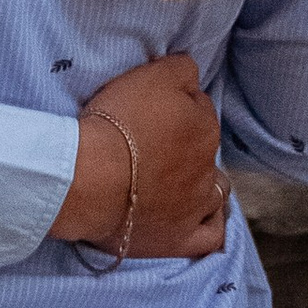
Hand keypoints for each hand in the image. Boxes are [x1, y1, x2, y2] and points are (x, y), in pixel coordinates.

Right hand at [46, 52, 228, 259]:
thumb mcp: (152, 75)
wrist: (91, 178)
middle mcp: (208, 166)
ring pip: (216, 190)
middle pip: (205, 148)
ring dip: (204, 183)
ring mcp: (197, 206)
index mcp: (204, 126)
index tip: (151, 110)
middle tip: (155, 143)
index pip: (199, 108)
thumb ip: (182, 68)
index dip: (175, 106)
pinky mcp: (181, 239)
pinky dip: (210, 226)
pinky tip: (201, 218)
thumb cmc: (118, 123)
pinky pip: (210, 235)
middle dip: (188, 144)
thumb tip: (193, 76)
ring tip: (180, 180)